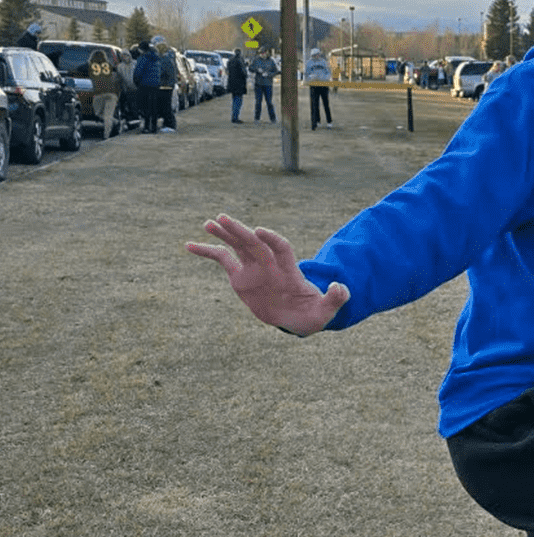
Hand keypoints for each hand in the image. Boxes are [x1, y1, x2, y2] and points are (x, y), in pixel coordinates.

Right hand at [186, 214, 348, 335]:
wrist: (297, 318)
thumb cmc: (313, 314)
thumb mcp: (326, 311)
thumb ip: (335, 298)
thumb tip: (342, 288)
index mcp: (290, 271)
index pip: (282, 249)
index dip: (273, 240)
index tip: (261, 232)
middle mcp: (270, 265)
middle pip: (255, 243)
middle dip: (241, 231)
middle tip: (224, 218)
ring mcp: (254, 269)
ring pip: (238, 246)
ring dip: (224, 234)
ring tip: (208, 223)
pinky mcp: (241, 277)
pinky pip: (222, 260)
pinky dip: (207, 251)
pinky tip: (189, 245)